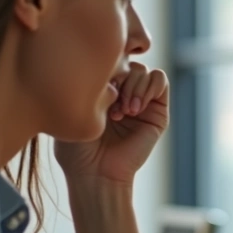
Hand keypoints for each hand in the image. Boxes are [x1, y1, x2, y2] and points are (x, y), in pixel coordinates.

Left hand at [54, 62, 168, 184]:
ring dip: (133, 86)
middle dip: (119, 77)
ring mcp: (141, 101)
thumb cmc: (76, 147)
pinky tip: (134, 109)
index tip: (92, 89)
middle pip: (128, 62)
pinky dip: (148, 88)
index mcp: (102, 90)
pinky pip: (160, 80)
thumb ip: (87, 80)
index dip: (104, 68)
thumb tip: (108, 63)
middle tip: (110, 103)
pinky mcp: (158, 111)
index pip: (109, 60)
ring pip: (144, 70)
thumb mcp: (72, 108)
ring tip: (123, 111)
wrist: (95, 172)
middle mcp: (122, 93)